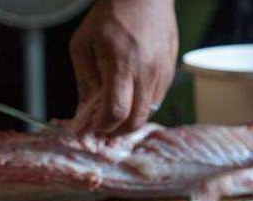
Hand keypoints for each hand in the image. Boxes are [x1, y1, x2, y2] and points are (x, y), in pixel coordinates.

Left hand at [69, 0, 177, 133]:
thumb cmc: (108, 16)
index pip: (116, 111)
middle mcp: (145, 72)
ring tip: (116, 110)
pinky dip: (142, 105)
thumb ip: (84, 84)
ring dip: (131, 119)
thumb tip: (83, 115)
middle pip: (136, 120)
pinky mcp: (169, 71)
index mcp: (121, 64)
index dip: (103, 126)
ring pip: (148, 112)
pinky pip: (157, 99)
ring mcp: (161, 72)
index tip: (93, 126)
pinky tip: (130, 95)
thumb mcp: (83, 47)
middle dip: (118, 131)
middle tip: (105, 126)